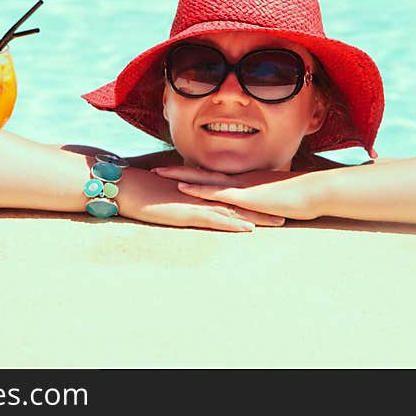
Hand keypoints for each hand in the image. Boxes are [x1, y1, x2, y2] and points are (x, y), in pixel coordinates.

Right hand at [115, 167, 285, 231]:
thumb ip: (186, 198)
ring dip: (256, 218)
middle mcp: (204, 195)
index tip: (275, 201)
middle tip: (289, 212)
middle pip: (241, 202)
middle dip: (265, 208)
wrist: (126, 186)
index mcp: (201, 190)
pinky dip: (232, 224)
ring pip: (233, 211)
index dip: (255, 198)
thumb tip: (196, 203)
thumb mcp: (171, 196)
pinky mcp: (187, 213)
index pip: (234, 195)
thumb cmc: (144, 191)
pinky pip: (214, 220)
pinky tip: (248, 229)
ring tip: (279, 223)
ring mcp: (197, 203)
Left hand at [150, 165, 321, 220]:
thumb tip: (255, 211)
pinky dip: (200, 190)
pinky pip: (218, 192)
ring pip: (204, 180)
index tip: (173, 172)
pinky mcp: (246, 196)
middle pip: (201, 174)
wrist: (316, 191)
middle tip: (154, 170)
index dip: (192, 174)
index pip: (213, 177)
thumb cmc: (301, 196)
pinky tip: (184, 189)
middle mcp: (239, 181)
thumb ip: (262, 204)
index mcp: (244, 182)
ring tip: (158, 174)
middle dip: (177, 172)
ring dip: (180, 177)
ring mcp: (241, 187)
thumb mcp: (275, 201)